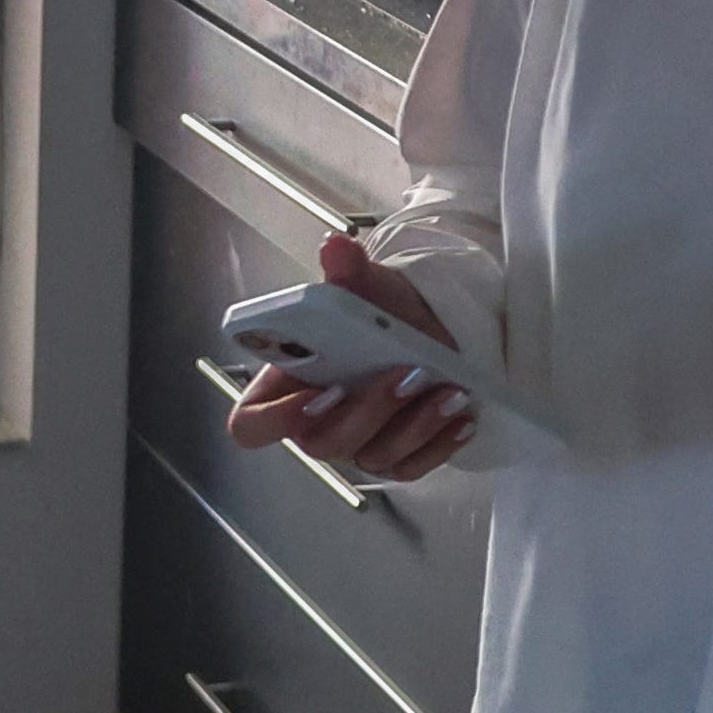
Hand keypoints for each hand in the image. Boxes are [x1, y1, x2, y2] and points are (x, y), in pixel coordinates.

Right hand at [227, 233, 480, 485]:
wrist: (423, 328)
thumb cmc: (378, 315)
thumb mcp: (363, 288)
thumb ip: (345, 271)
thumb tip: (336, 247)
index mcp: (284, 387)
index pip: (252, 424)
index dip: (274, 419)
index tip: (312, 391)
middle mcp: (315, 423)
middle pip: (323, 443)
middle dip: (367, 412)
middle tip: (402, 376)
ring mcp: (356, 446)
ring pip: (374, 457)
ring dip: (414, 426)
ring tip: (447, 391)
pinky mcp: (395, 458)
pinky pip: (412, 466)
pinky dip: (439, 442)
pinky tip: (460, 414)